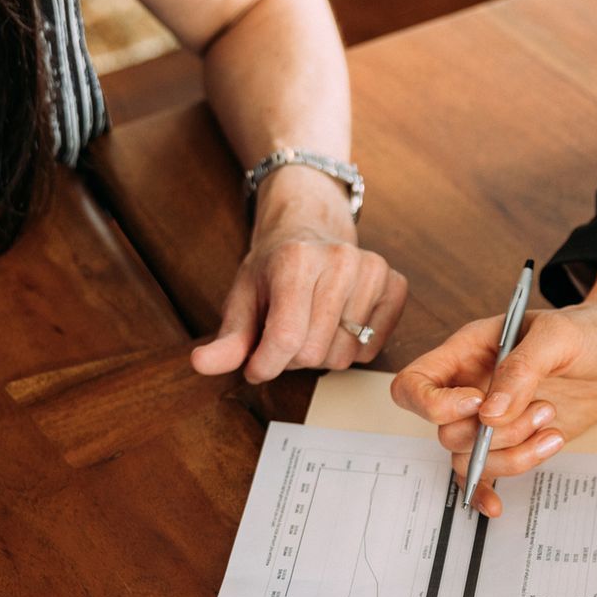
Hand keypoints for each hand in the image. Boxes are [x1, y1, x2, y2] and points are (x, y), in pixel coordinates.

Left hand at [190, 166, 408, 381]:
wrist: (311, 231)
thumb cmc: (273, 269)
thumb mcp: (242, 299)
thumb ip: (228, 338)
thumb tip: (200, 364)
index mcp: (295, 260)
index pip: (286, 340)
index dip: (266, 365)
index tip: (255, 366)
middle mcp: (340, 260)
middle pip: (313, 353)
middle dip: (292, 358)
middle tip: (286, 334)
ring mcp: (373, 270)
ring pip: (344, 356)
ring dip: (322, 354)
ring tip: (312, 326)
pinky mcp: (395, 285)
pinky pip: (372, 350)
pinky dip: (352, 349)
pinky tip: (339, 323)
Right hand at [390, 267, 596, 516]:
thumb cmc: (585, 331)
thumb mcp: (557, 335)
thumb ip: (520, 370)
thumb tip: (489, 414)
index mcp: (466, 353)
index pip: (414, 384)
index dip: (433, 404)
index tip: (477, 405)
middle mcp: (468, 389)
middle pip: (447, 432)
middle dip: (496, 433)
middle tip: (542, 408)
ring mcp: (487, 421)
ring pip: (468, 460)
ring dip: (512, 455)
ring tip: (552, 428)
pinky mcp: (509, 445)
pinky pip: (480, 477)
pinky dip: (485, 492)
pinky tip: (496, 504)